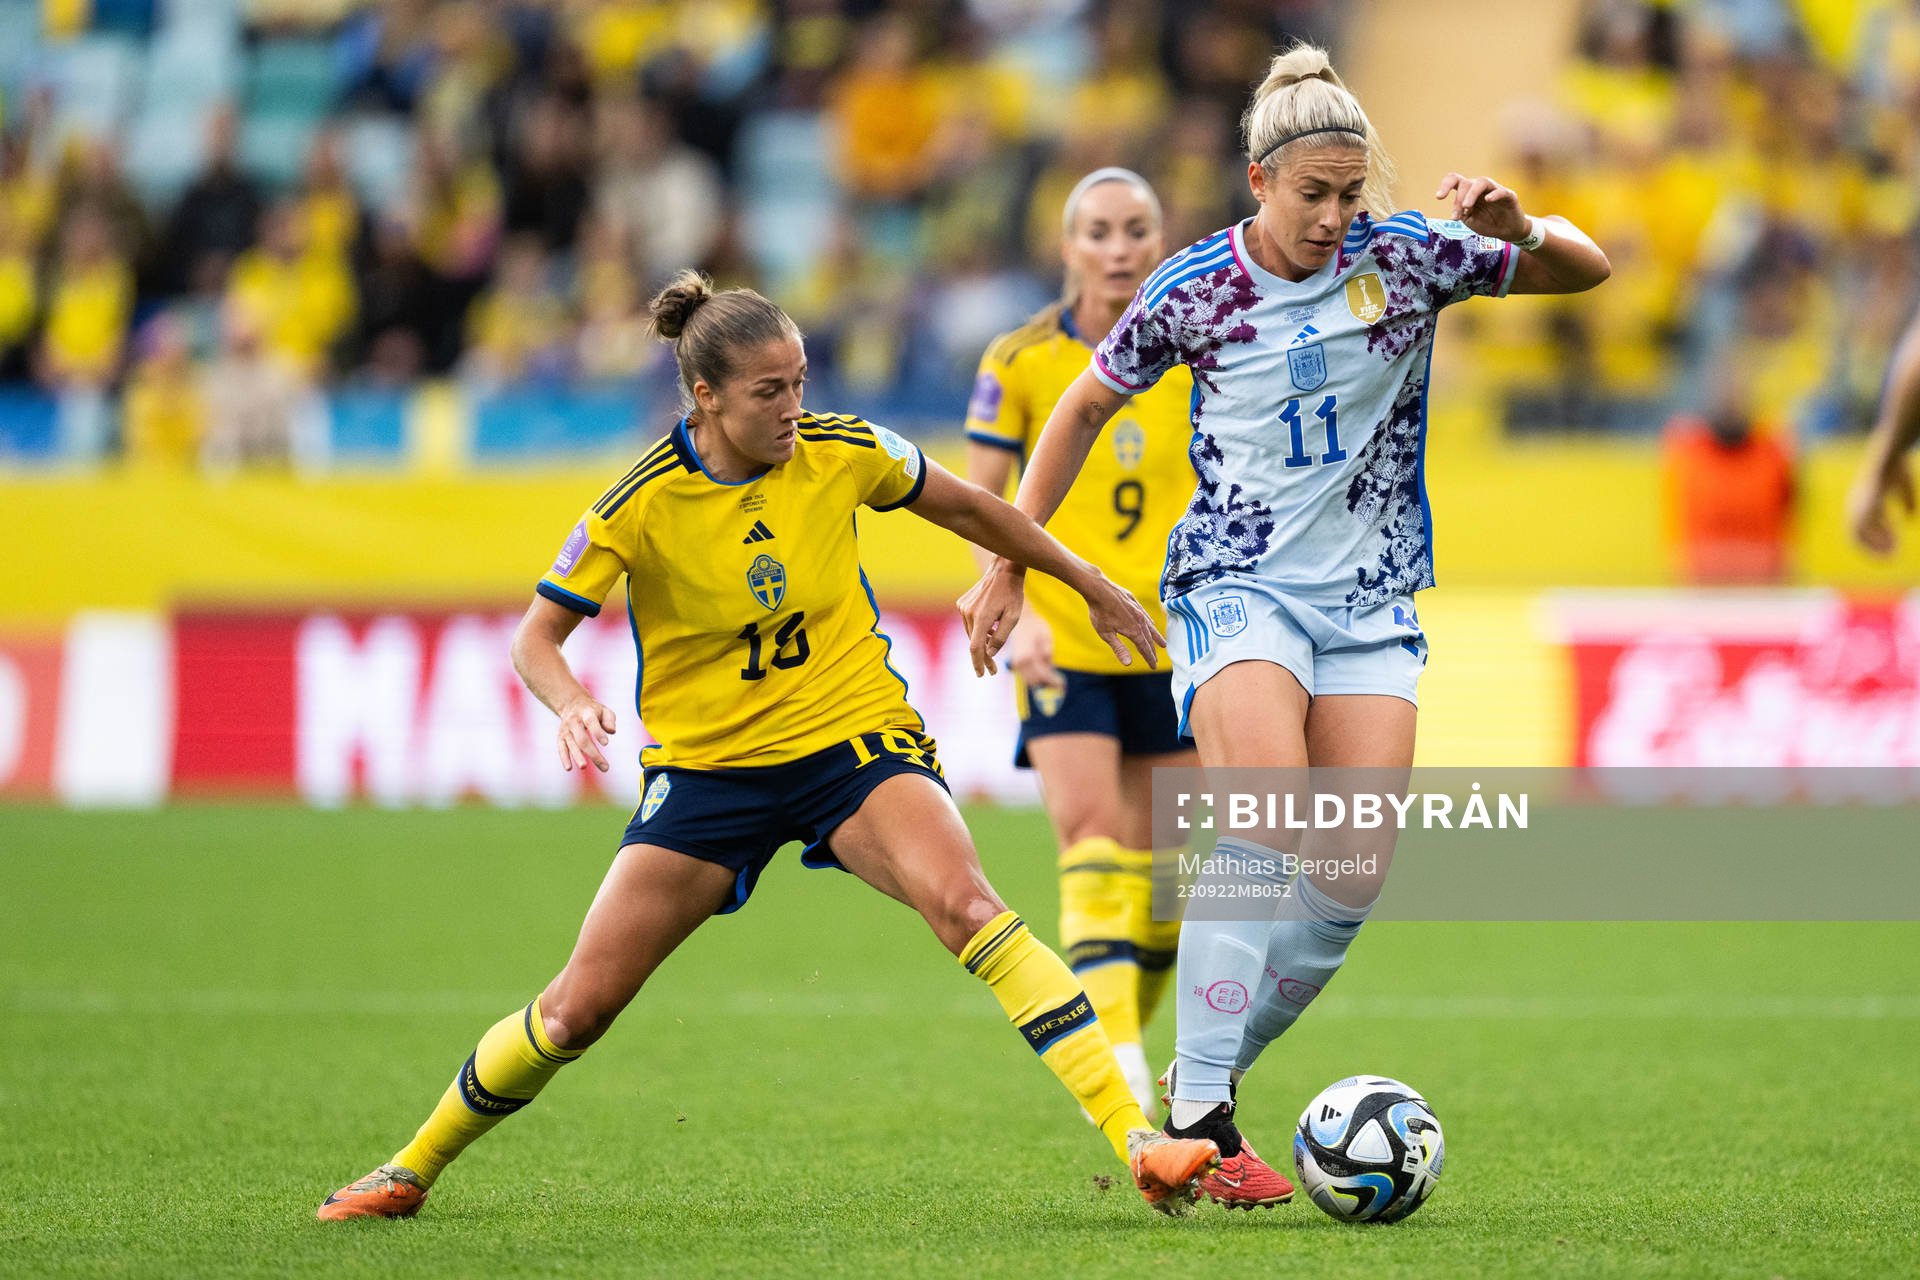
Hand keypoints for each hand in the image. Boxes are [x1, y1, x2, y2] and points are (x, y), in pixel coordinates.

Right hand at [556, 696, 615, 772]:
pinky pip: (561, 748)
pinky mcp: (560, 737)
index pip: (591, 722)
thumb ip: (609, 720)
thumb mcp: (604, 710)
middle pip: (582, 738)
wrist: (572, 705)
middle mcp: (574, 721)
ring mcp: (566, 730)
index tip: (606, 743)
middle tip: (605, 767)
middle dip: (592, 753)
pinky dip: (564, 758)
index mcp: (586, 713)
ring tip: (584, 767)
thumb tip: (612, 731)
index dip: (597, 732)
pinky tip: (569, 768)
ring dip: (577, 756)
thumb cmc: (593, 711)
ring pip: (572, 744)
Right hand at [958, 560, 1025, 675]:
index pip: (976, 648)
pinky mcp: (962, 603)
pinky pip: (969, 623)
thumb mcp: (1013, 617)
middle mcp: (968, 613)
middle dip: (983, 656)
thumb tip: (990, 653)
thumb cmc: (1012, 593)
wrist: (1003, 570)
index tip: (982, 674)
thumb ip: (1001, 637)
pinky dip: (978, 630)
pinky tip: (991, 626)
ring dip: (981, 642)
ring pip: (971, 633)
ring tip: (995, 642)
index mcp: (981, 618)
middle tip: (993, 669)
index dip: (978, 663)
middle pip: (974, 642)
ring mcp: (963, 607)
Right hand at [1009, 615, 1062, 691]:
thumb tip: (1050, 669)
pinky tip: (1047, 673)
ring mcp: (1017, 663)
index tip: (1063, 685)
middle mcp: (1020, 662)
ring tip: (1056, 680)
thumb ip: (1047, 653)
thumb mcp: (1046, 637)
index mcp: (1028, 656)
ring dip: (1042, 683)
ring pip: (1030, 681)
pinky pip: (1027, 676)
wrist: (1022, 620)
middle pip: (1035, 681)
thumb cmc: (1036, 627)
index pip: (1042, 675)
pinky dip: (1036, 678)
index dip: (1053, 682)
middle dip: (1048, 685)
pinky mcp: (1017, 663)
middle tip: (1061, 685)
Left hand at [1081, 572, 1165, 670]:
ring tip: (1163, 644)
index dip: (1149, 658)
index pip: (1145, 648)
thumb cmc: (1100, 612)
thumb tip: (1128, 664)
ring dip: (1156, 637)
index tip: (1153, 667)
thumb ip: (1119, 649)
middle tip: (1156, 660)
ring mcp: (1138, 610)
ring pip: (1150, 627)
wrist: (1098, 589)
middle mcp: (1140, 621)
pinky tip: (1152, 624)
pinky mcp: (1134, 602)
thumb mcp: (1106, 634)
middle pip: (1149, 639)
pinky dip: (1150, 623)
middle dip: (1152, 650)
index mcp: (1134, 630)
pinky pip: (1146, 616)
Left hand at [1435, 173, 1529, 243]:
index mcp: (1468, 192)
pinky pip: (1501, 191)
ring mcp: (1494, 190)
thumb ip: (1463, 213)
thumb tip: (1458, 209)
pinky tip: (1488, 199)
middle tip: (1456, 217)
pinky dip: (1494, 194)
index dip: (1445, 185)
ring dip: (1471, 194)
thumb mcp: (1470, 220)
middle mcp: (1480, 188)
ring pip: (1482, 182)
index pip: (1455, 181)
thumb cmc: (1487, 223)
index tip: (1439, 197)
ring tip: (1466, 207)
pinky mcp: (1508, 195)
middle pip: (1466, 183)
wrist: (1506, 231)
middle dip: (1458, 199)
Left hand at [1848, 444, 1914, 555]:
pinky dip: (1878, 537)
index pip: (1859, 530)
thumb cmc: (1896, 469)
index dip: (1872, 541)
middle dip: (1872, 549)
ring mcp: (1859, 505)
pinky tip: (1891, 543)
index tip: (1887, 550)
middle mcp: (1856, 506)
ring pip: (1861, 533)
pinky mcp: (1867, 504)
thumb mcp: (1904, 489)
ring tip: (1891, 554)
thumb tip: (1908, 519)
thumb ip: (1905, 503)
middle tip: (1888, 558)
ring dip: (1876, 546)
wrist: (1890, 455)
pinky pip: (1869, 526)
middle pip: (1857, 535)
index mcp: (1861, 504)